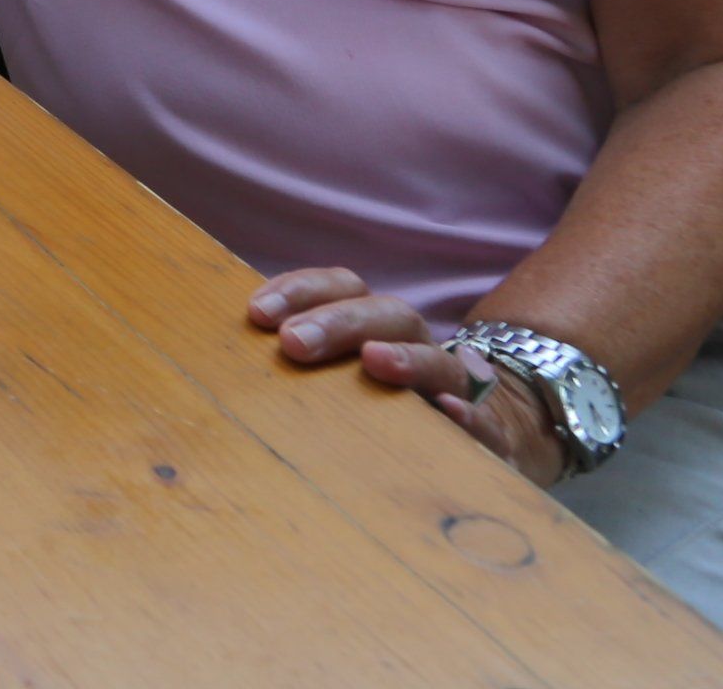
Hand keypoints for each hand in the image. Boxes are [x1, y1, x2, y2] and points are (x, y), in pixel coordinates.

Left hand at [247, 269, 566, 486]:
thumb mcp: (336, 373)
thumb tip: (233, 346)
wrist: (484, 434)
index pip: (342, 287)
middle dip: (338, 322)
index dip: (301, 290)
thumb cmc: (381, 399)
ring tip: (374, 360)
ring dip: (405, 358)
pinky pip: (485, 421)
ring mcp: (454, 388)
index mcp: (375, 325)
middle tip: (293, 343)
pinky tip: (451, 414)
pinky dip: (470, 416)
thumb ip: (300, 352)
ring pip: (437, 360)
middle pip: (386, 313)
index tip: (258, 313)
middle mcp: (414, 345)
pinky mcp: (489, 435)